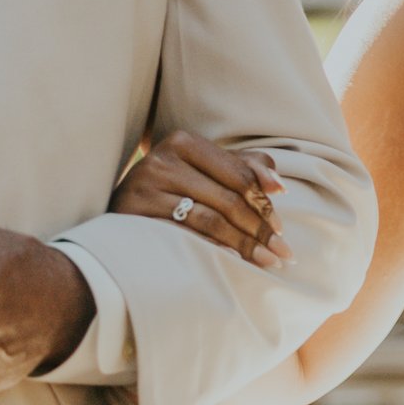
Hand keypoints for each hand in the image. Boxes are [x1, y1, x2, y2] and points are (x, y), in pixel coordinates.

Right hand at [109, 130, 291, 267]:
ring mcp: (143, 187)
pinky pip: (183, 236)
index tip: (281, 228)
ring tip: (266, 261)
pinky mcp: (132, 216)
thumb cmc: (173, 189)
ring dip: (243, 244)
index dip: (264, 203)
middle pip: (226, 199)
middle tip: (281, 252)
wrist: (121, 209)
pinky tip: (232, 262)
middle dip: (259, 229)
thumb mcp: (206, 171)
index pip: (238, 175)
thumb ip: (244, 168)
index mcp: (183, 142)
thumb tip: (277, 184)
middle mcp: (161, 160)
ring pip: (208, 219)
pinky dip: (212, 249)